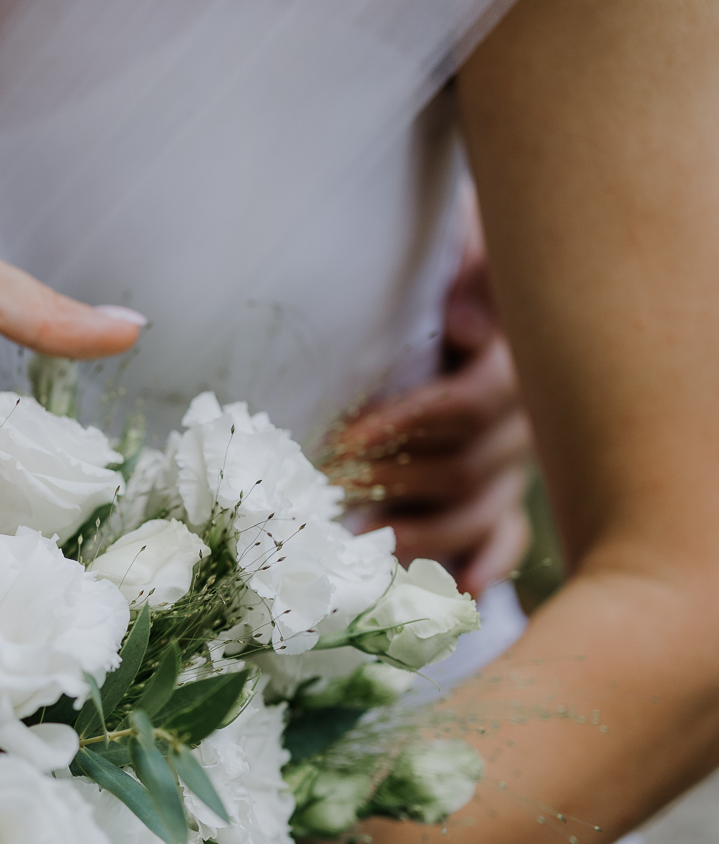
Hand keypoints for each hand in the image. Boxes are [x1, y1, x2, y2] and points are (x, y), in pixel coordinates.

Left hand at [326, 210, 532, 594]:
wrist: (459, 299)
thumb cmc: (438, 277)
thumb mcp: (454, 252)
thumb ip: (467, 272)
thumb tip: (465, 326)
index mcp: (506, 366)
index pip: (469, 406)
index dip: (410, 422)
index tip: (348, 436)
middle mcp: (515, 424)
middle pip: (466, 470)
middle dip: (395, 483)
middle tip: (329, 493)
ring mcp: (508, 469)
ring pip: (476, 514)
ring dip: (418, 535)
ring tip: (357, 546)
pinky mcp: (497, 502)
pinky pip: (501, 544)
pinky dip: (480, 568)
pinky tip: (452, 592)